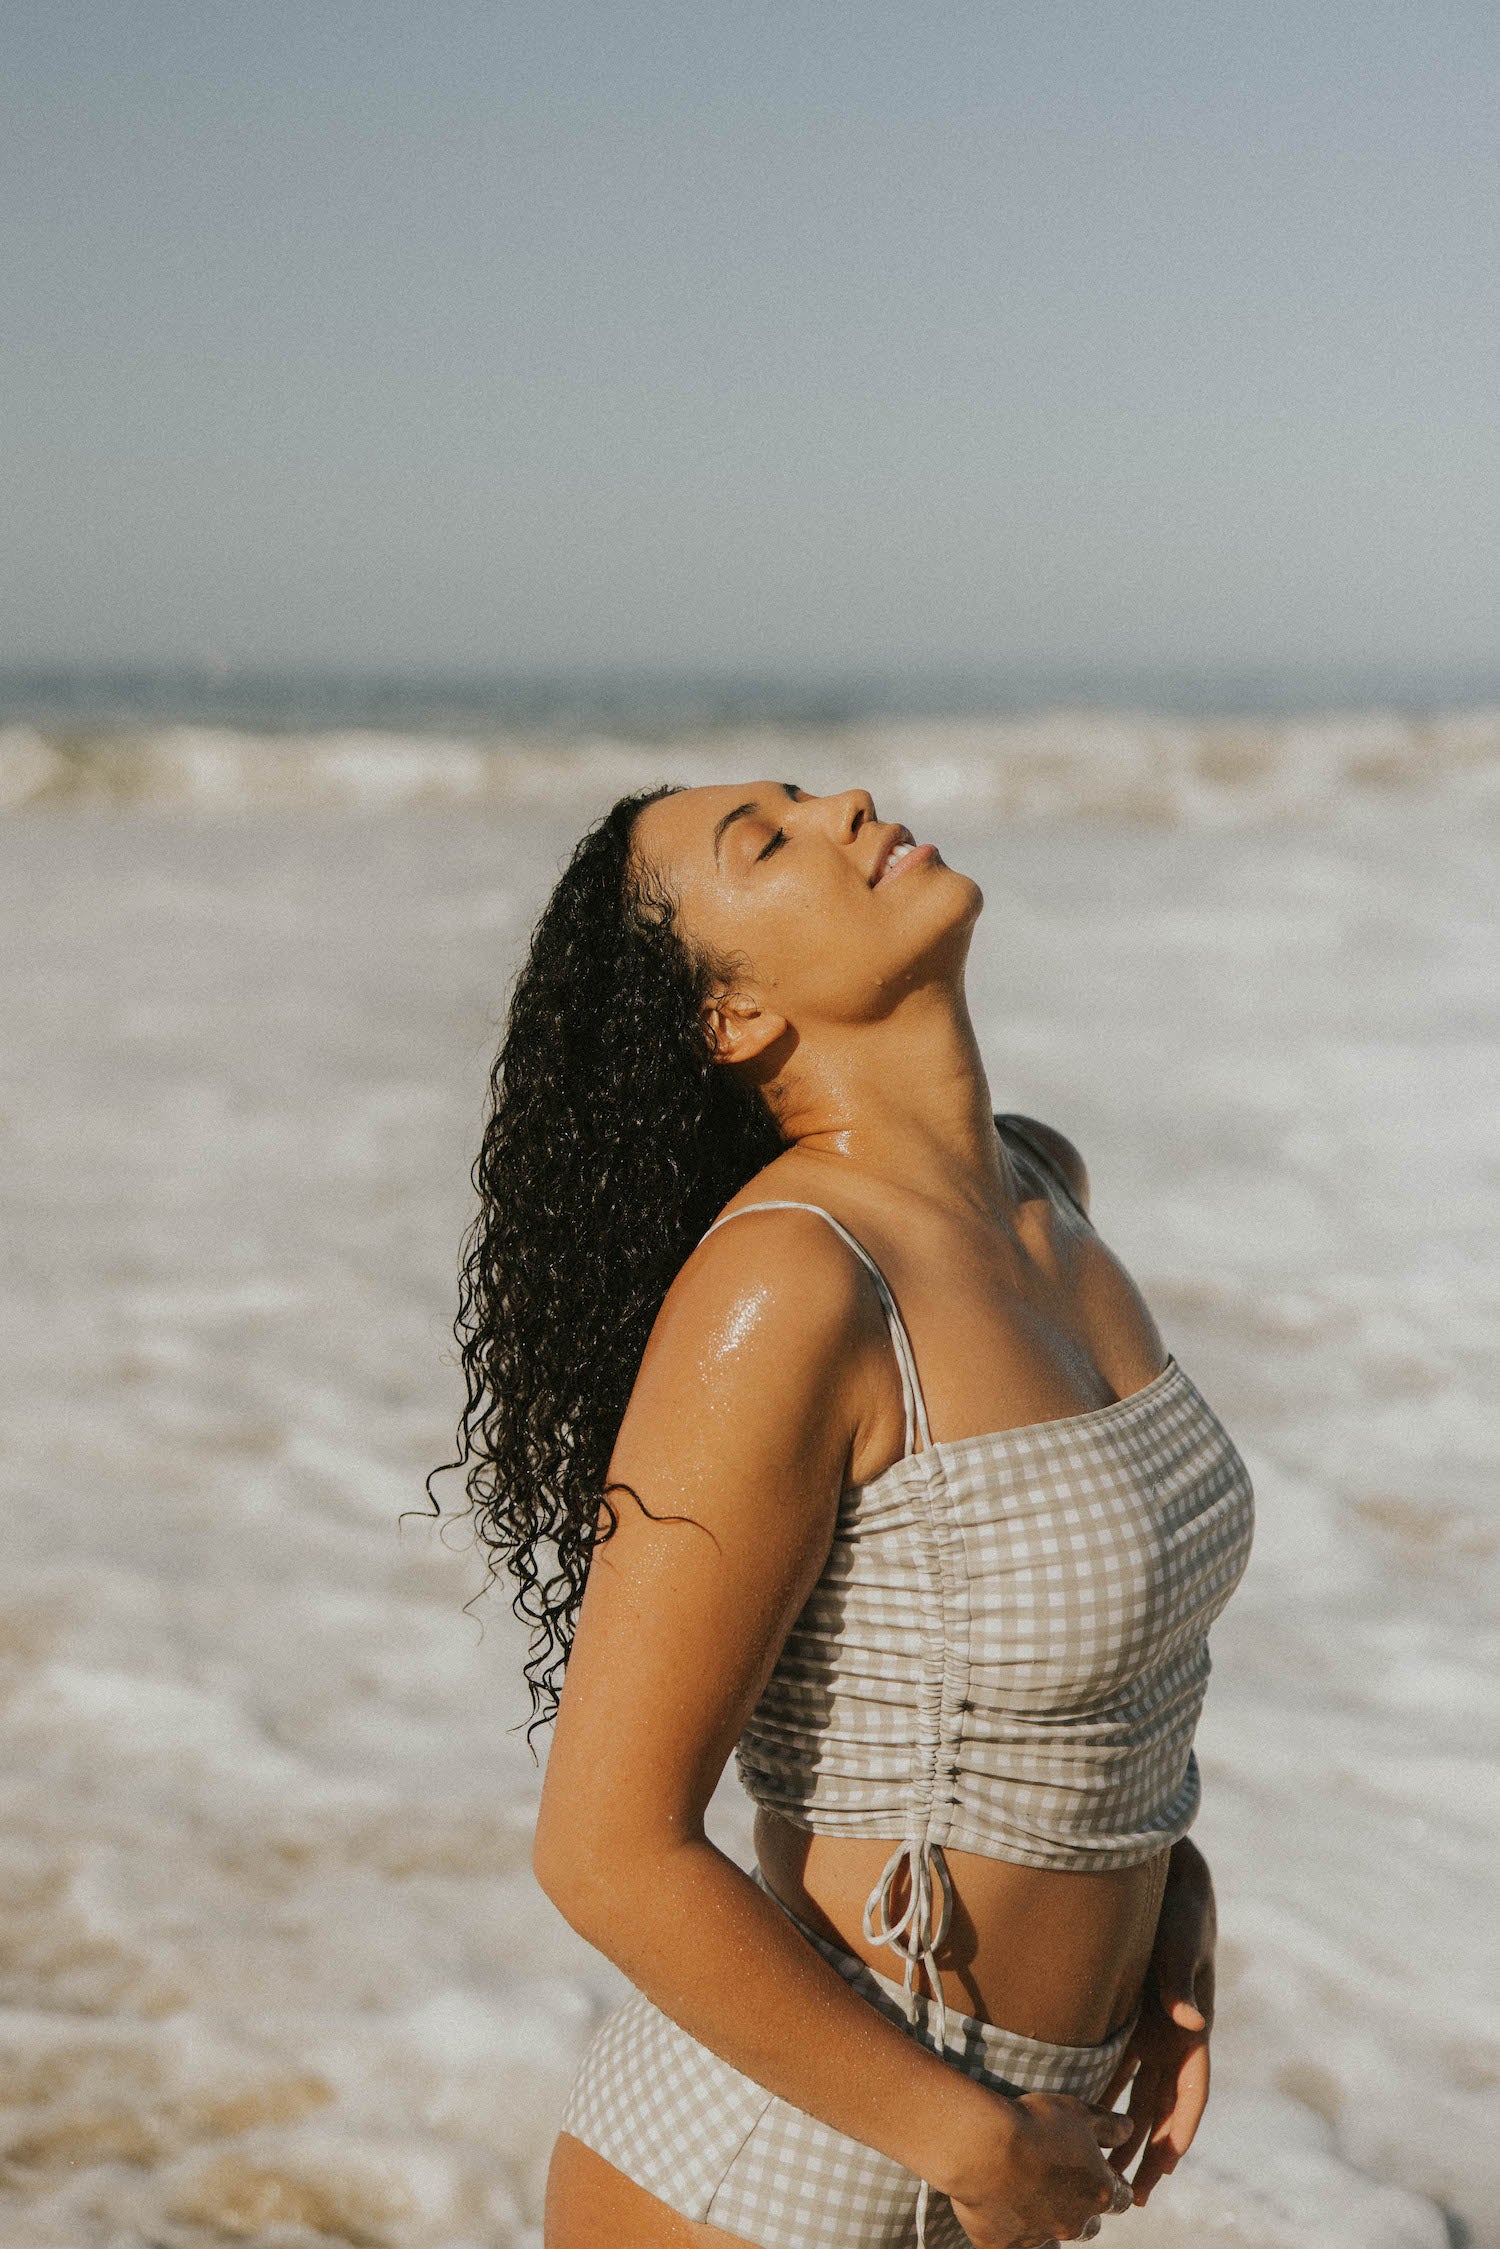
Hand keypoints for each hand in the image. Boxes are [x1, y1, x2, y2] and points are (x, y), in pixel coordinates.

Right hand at [946, 2089, 1136, 2248]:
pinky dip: (1012, 2235)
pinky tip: (1002, 2216)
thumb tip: (1129, 2129)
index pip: (1120, 2198)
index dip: (1111, 2184)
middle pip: (1088, 2226)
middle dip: (1080, 2209)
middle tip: (1061, 2184)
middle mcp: (1074, 2222)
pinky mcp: (1005, 2246)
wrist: (984, 2147)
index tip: (1100, 2172)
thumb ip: (1108, 2126)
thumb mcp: (1078, 2113)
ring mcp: (1040, 2238)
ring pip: (1054, 2242)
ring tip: (1030, 2201)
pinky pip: (1013, 2247)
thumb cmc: (1035, 2124)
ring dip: (1048, 2225)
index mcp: (1098, 2192)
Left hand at [1098, 1839, 1215, 2204]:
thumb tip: (1189, 2019)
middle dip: (1149, 2152)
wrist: (1165, 1871)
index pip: (1191, 2091)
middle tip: (1129, 2199)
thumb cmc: (1179, 1904)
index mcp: (1191, 2024)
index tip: (1166, 2167)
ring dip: (1123, 2131)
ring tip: (1104, 2173)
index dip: (1180, 2129)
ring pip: (1137, 2092)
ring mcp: (1148, 2025)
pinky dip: (1102, 2090)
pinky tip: (1078, 2116)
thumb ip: (1182, 1977)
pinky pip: (1113, 2060)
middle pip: (1161, 2106)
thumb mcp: (1183, 1938)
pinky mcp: (1126, 2010)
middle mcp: (1172, 2034)